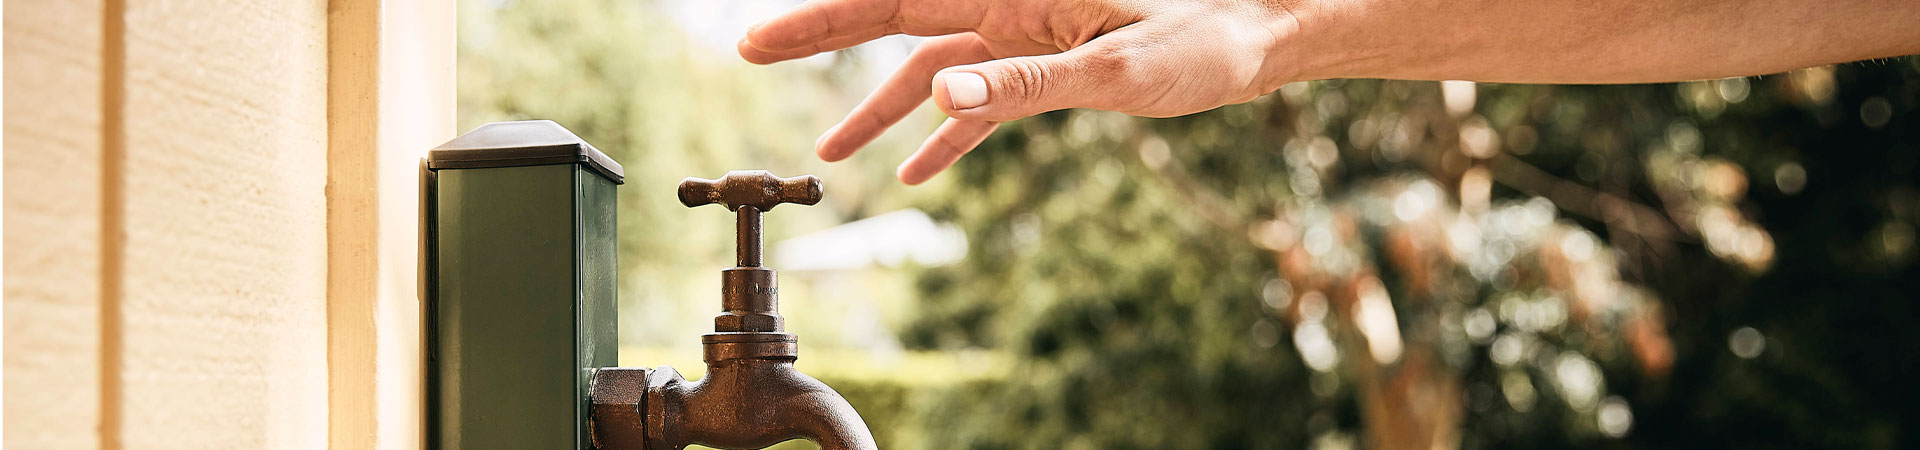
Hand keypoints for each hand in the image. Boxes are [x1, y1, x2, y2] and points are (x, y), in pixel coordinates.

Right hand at [739, 0, 1304, 183]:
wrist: (1261, 31)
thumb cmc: (1204, 34)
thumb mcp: (1115, 67)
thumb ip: (1024, 82)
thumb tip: (938, 93)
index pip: (892, 1)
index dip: (818, 22)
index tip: (757, 40)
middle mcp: (1009, 2)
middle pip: (895, 22)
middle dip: (822, 38)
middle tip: (751, 52)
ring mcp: (1027, 31)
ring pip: (933, 68)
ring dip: (883, 110)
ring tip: (834, 156)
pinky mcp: (1053, 60)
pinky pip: (983, 98)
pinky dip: (951, 131)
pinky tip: (922, 171)